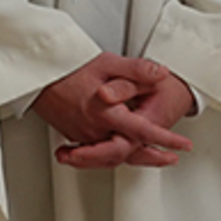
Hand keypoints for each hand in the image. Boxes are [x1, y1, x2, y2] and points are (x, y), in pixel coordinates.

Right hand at [33, 53, 195, 169]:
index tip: (182, 145)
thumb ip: (136, 70)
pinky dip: (113, 155)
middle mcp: (94, 129)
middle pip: (128, 152)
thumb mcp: (107, 63)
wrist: (37, 74)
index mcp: (106, 113)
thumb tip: (160, 73)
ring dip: (135, 157)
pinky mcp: (74, 135)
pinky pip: (97, 152)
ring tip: (154, 157)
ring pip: (112, 155)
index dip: (166, 139)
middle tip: (172, 158)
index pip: (143, 131)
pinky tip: (120, 149)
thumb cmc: (68, 67)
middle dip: (153, 157)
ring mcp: (82, 135)